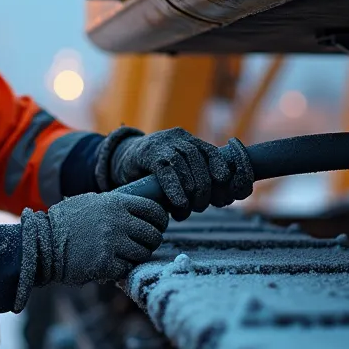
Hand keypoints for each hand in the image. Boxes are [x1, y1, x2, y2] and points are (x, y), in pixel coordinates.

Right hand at [19, 191, 167, 290]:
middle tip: (144, 244)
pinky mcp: (107, 263)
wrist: (42, 243)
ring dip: (137, 256)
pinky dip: (121, 268)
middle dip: (151, 241)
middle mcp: (118, 221)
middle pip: (153, 234)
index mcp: (116, 203)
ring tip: (126, 255)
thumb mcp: (89, 201)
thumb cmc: (64, 222)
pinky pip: (127, 268)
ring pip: (143, 253)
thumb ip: (114, 204)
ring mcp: (113, 243)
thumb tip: (139, 208)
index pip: (154, 210)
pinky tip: (111, 264)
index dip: (160, 220)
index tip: (158, 226)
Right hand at [99, 127, 234, 220]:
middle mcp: (179, 138)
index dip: (223, 174)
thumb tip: (227, 198)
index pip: (214, 153)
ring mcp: (163, 143)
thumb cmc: (154, 170)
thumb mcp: (178, 169)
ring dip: (191, 192)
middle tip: (201, 207)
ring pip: (185, 166)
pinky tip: (179, 204)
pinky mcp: (148, 154)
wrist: (120, 158)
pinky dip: (175, 188)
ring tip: (187, 209)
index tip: (227, 195)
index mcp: (190, 141)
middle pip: (200, 162)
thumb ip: (198, 179)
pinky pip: (166, 171)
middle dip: (204, 189)